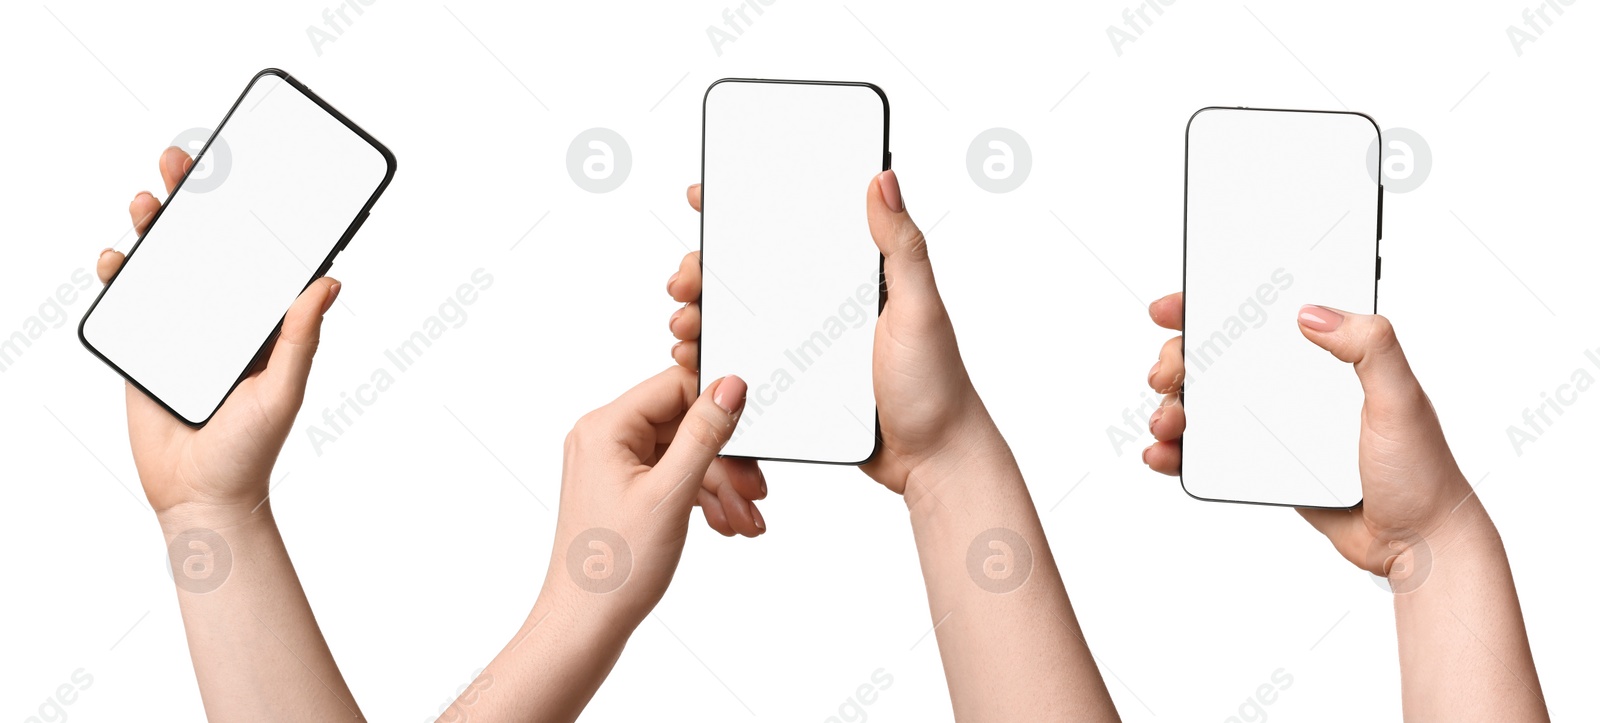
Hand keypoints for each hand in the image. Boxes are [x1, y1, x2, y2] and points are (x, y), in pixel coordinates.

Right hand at [99, 146, 339, 514]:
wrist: (199, 497)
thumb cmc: (252, 449)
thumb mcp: (283, 388)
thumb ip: (301, 337)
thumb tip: (330, 282)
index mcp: (262, 321)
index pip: (256, 255)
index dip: (247, 214)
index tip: (242, 171)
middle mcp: (222, 317)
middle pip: (205, 247)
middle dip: (192, 203)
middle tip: (181, 164)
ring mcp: (179, 329)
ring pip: (163, 265)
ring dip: (153, 229)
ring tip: (148, 202)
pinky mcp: (142, 348)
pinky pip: (128, 300)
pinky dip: (118, 273)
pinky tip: (116, 257)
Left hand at [539, 368, 748, 628]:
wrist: (584, 626)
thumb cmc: (614, 567)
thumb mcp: (671, 493)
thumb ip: (704, 433)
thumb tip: (731, 384)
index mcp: (605, 427)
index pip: (675, 387)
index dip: (718, 407)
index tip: (752, 433)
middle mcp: (603, 439)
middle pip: (684, 425)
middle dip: (726, 461)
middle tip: (755, 491)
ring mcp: (612, 466)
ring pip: (683, 456)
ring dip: (721, 486)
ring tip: (746, 520)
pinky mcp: (623, 491)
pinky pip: (672, 479)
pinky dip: (701, 499)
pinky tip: (726, 523)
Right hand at [668, 171, 990, 496]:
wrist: (931, 458)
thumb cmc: (936, 384)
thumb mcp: (920, 308)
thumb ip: (902, 246)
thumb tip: (884, 179)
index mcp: (849, 277)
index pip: (792, 230)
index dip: (746, 211)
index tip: (707, 200)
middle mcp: (822, 306)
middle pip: (750, 274)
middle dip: (705, 270)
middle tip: (685, 280)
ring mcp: (805, 345)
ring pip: (740, 319)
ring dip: (702, 314)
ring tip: (685, 323)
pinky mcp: (795, 384)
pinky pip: (746, 364)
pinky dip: (715, 357)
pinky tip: (695, 357)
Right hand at [1145, 293, 1483, 580]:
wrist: (1417, 543)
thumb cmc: (1421, 472)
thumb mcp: (1402, 399)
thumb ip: (1370, 347)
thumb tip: (1313, 313)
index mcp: (1326, 360)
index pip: (1260, 318)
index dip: (1209, 307)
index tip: (1173, 308)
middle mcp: (1294, 388)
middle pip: (1217, 360)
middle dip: (1178, 361)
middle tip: (1166, 376)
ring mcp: (1276, 428)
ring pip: (1204, 407)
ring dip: (1171, 408)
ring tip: (1166, 423)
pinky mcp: (1263, 466)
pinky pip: (1210, 453)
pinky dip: (1177, 452)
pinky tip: (1164, 454)